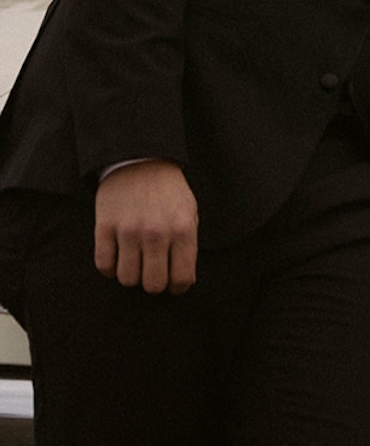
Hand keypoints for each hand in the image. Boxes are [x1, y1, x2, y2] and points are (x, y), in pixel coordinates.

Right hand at [94, 159, 198, 293]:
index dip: (177, 286)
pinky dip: (110, 267)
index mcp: (182, 229)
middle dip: (154, 282)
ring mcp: (128, 230)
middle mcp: (156, 232)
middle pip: (152, 285)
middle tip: (153, 270)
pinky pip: (104, 266)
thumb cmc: (168, 191)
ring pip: (127, 279)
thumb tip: (180, 279)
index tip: (172, 281)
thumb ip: (187, 246)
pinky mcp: (104, 226)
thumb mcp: (189, 212)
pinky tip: (118, 255)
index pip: (181, 279)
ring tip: (136, 259)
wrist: (141, 159)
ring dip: (131, 274)